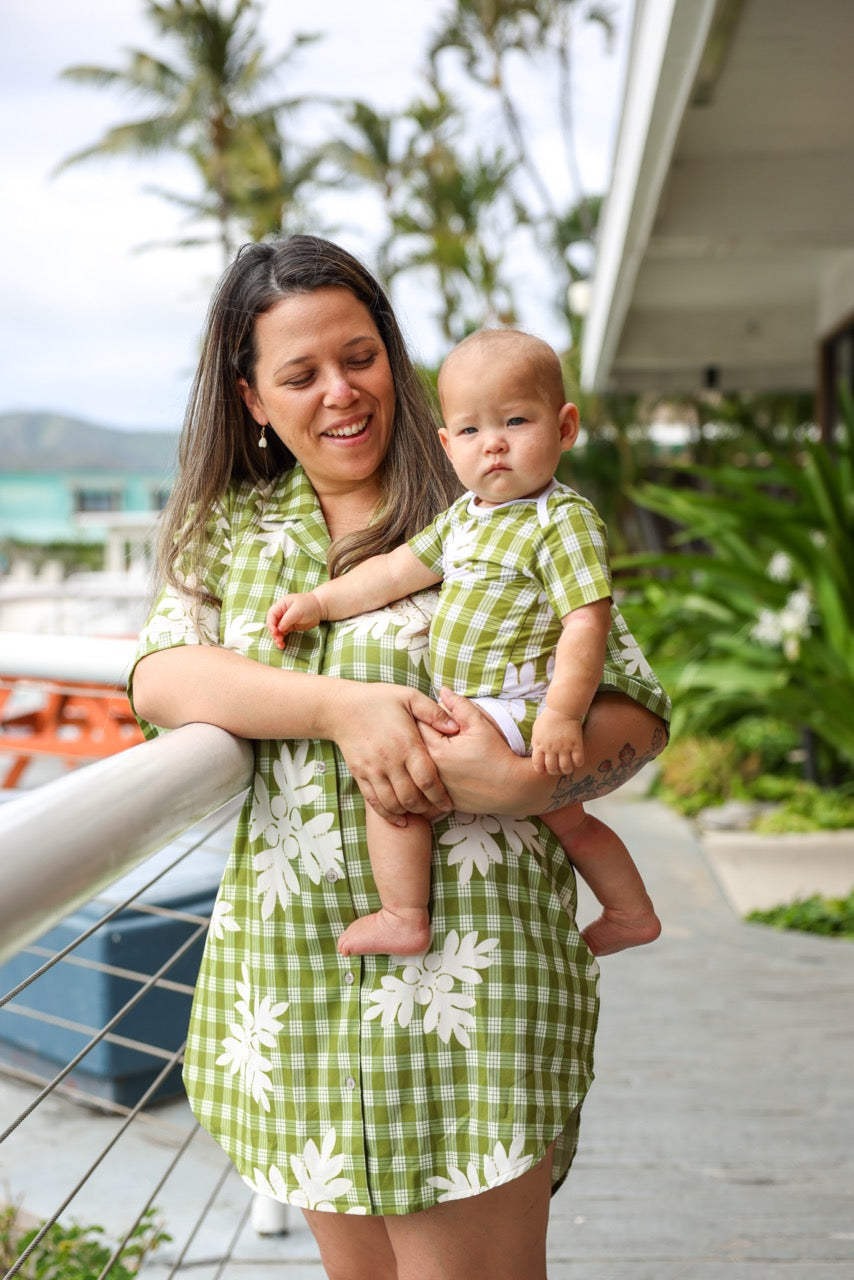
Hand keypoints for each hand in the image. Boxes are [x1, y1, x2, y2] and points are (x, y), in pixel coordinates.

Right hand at [266, 592, 322, 648]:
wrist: (319, 608)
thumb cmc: (308, 605)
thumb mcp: (297, 611)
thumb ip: (287, 619)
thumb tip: (279, 629)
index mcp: (281, 605)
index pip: (271, 615)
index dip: (271, 624)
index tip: (274, 632)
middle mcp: (281, 613)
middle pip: (273, 624)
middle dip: (274, 633)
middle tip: (278, 640)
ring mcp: (285, 621)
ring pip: (277, 630)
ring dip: (277, 638)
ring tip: (280, 645)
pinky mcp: (290, 627)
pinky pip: (283, 634)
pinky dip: (282, 639)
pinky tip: (282, 645)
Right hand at [333, 683, 458, 822]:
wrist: (341, 707)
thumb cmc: (379, 700)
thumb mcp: (410, 697)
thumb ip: (434, 713)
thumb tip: (456, 728)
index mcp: (406, 744)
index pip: (427, 779)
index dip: (440, 796)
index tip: (449, 803)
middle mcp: (389, 761)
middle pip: (411, 797)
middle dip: (427, 808)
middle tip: (438, 811)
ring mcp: (372, 770)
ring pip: (393, 803)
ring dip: (409, 812)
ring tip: (421, 812)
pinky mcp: (359, 775)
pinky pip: (374, 801)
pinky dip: (388, 814)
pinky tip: (400, 818)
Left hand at [417, 688, 552, 816]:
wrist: (513, 788)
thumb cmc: (498, 755)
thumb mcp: (480, 725)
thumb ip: (459, 705)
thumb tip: (442, 690)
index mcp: (436, 750)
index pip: (417, 725)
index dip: (423, 717)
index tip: (430, 716)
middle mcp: (430, 772)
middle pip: (415, 748)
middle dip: (420, 737)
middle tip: (431, 730)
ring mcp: (435, 789)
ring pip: (420, 767)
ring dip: (423, 757)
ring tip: (437, 751)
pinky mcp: (440, 801)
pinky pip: (429, 784)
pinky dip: (432, 776)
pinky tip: (445, 770)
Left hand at [531, 707, 584, 774]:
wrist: (562, 709)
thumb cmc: (548, 718)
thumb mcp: (536, 730)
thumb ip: (536, 742)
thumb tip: (536, 752)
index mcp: (539, 744)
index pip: (537, 764)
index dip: (541, 770)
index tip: (544, 771)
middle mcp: (551, 748)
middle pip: (552, 768)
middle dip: (554, 771)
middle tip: (558, 768)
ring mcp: (564, 747)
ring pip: (566, 768)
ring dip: (567, 770)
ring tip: (568, 766)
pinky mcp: (576, 744)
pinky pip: (578, 761)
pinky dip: (578, 763)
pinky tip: (577, 760)